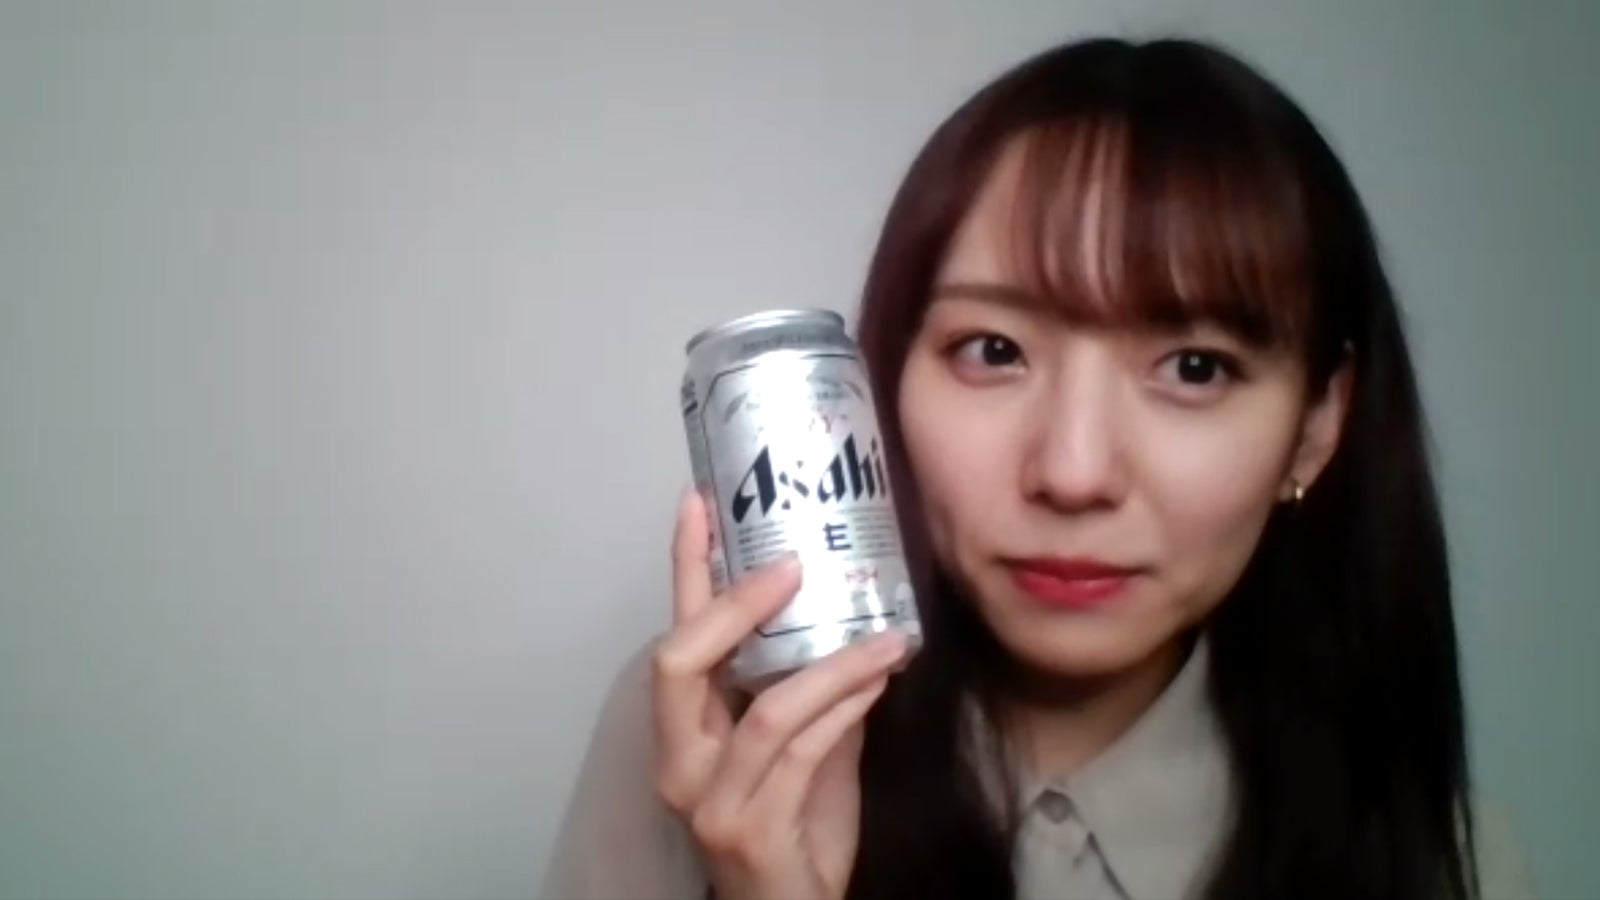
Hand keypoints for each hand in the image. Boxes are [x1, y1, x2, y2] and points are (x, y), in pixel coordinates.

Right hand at [652, 489, 905, 899]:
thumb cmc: (796, 830)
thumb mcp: (806, 748)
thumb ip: (816, 692)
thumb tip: (856, 622)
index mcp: (683, 730)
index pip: (676, 634)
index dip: (685, 568)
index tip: (699, 501)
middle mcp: (678, 760)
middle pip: (681, 661)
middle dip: (735, 604)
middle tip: (793, 564)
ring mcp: (708, 798)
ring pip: (765, 707)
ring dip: (833, 663)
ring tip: (886, 636)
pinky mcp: (749, 828)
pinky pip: (802, 751)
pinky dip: (845, 707)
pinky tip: (879, 678)